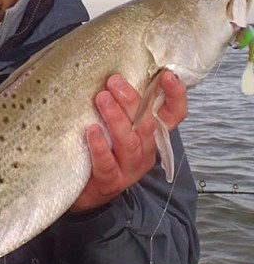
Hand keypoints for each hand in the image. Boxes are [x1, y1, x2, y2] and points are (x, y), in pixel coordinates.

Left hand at [71, 71, 187, 212]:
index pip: (173, 114)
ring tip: (101, 99)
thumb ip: (122, 106)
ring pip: (129, 141)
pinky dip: (100, 146)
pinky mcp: (110, 181)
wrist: (88, 192)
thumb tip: (113, 71)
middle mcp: (146, 151)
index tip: (167, 76)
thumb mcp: (116, 126)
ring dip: (116, 118)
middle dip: (131, 100)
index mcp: (152, 135)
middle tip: (113, 81)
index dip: (175, 96)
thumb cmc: (103, 150)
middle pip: (147, 124)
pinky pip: (107, 163)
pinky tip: (90, 130)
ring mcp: (130, 168)